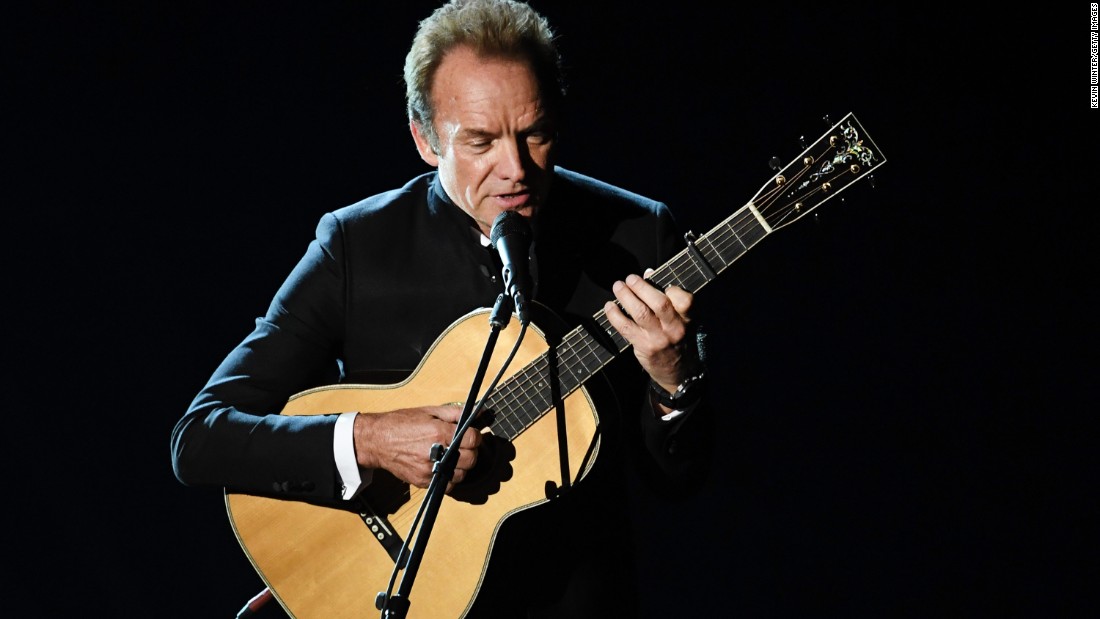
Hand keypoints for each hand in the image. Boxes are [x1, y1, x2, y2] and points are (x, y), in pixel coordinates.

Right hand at [352, 405, 482, 491]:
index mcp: (439, 432)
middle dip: (471, 451)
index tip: (471, 434)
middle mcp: (436, 453)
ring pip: (461, 474)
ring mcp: (429, 470)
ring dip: (462, 466)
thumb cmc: (400, 423)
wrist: (378, 441)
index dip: (475, 436)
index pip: (473, 439)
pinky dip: (450, 478)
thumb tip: (475, 414)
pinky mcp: (423, 481)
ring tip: (452, 456)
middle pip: (471, 459)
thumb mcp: (429, 411)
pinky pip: (447, 485)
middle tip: (463, 445)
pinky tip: (443, 467)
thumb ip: (454, 413)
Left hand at [604, 268, 697, 395]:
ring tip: (618, 287)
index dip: (672, 289)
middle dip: (641, 287)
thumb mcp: (681, 320)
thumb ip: (667, 297)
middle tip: (630, 278)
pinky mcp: (643, 345)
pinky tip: (609, 306)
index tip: (659, 282)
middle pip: (659, 303)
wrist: (679, 372)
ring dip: (626, 297)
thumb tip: (648, 274)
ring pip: (640, 313)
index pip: (685, 300)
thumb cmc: (678, 340)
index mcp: (687, 319)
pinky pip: (626, 327)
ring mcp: (658, 338)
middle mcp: (675, 328)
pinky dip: (614, 315)